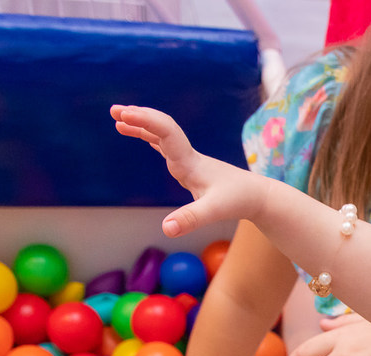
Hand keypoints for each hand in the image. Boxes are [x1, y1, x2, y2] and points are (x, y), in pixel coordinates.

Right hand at [111, 104, 260, 237]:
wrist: (257, 196)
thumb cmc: (238, 201)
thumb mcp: (214, 212)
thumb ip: (190, 219)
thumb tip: (166, 229)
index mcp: (189, 162)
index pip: (165, 133)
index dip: (145, 122)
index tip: (124, 115)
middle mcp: (187, 156)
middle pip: (161, 128)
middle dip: (138, 118)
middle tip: (114, 111)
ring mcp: (189, 160)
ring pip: (162, 136)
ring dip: (142, 126)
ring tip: (118, 120)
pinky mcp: (191, 167)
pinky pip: (167, 146)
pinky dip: (151, 138)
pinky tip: (143, 136)